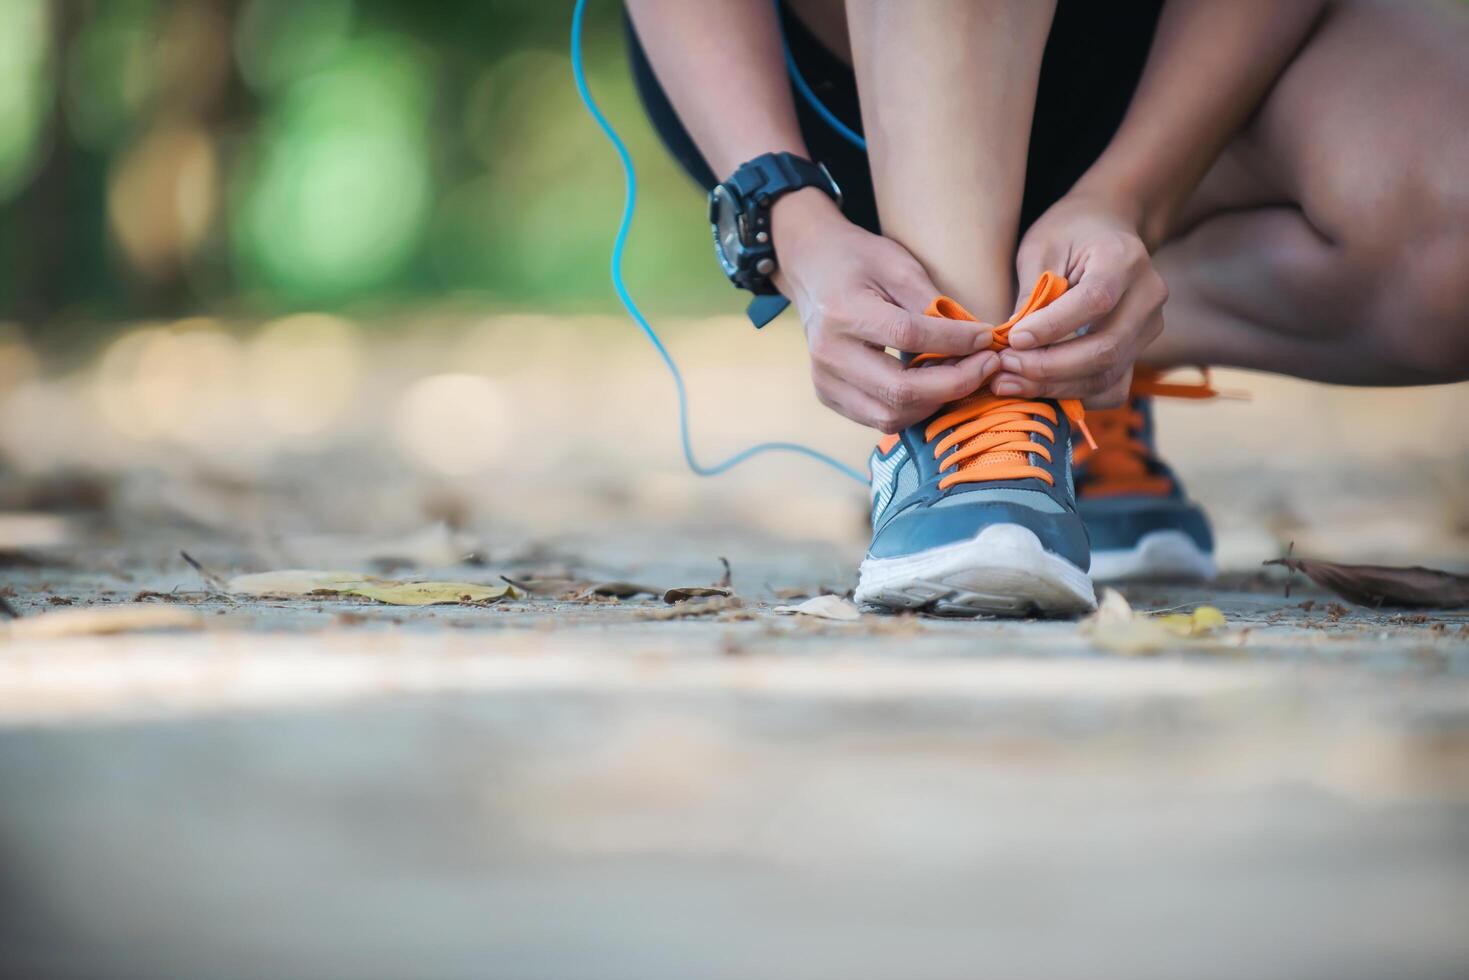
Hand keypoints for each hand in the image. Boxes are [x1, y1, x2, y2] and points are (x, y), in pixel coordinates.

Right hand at [771, 189, 998, 432]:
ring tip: (964, 375)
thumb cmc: (857, 260)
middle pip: (899, 391)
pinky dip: (915, 408)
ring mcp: (825, 381)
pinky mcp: (829, 396)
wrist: (812, 269)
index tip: (987, 337)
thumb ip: (931, 302)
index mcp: (843, 312)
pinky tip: (935, 386)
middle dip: (955, 384)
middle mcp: (829, 354)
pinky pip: (879, 418)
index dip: (954, 341)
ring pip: (891, 415)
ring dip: (937, 402)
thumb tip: (974, 338)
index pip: (907, 337)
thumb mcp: (897, 264)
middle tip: (988, 365)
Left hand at [992, 190, 1167, 406]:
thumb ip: (1033, 291)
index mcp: (1124, 258)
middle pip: (1105, 349)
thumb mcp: (1042, 247)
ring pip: (1107, 376)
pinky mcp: (1139, 352)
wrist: (1107, 228)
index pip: (1095, 301)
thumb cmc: (1069, 233)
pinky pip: (1112, 389)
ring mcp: (1149, 328)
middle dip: (1048, 367)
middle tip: (1004, 368)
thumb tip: (1013, 343)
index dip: (1053, 327)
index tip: (1012, 339)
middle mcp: (1148, 295)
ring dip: (1055, 388)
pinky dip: (1075, 396)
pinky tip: (1038, 390)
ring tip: (1010, 383)